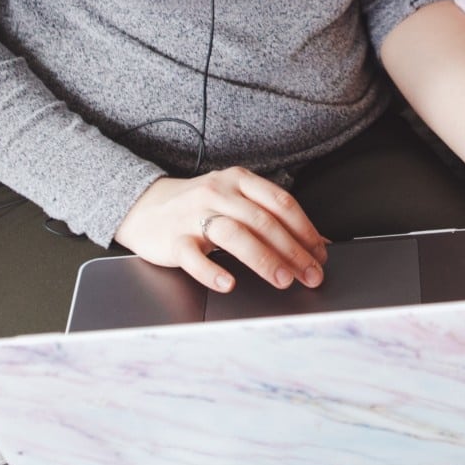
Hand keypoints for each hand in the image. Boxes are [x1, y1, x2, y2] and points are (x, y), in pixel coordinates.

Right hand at [113, 167, 328, 294]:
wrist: (144, 206)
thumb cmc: (198, 206)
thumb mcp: (235, 200)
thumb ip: (270, 216)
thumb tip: (315, 244)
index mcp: (239, 180)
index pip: (281, 203)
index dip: (306, 230)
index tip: (321, 254)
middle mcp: (218, 194)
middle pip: (262, 221)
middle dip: (292, 251)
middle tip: (311, 275)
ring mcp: (194, 216)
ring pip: (233, 234)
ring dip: (263, 259)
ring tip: (282, 280)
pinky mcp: (173, 239)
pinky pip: (193, 256)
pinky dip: (211, 271)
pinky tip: (228, 283)